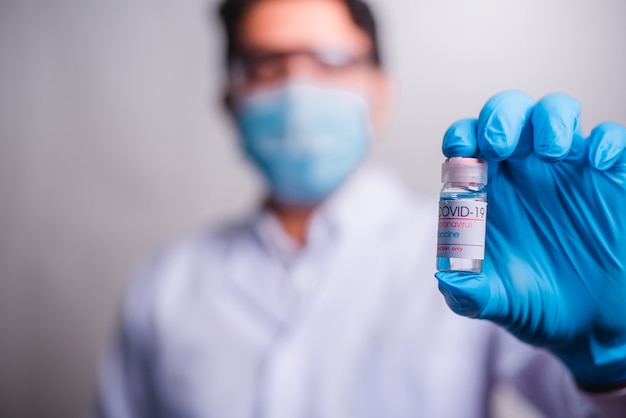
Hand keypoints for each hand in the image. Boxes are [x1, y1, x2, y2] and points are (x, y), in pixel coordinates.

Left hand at [435, 91, 625, 386]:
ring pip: (556, 113)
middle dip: (500, 117)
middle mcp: (524, 172)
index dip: (461, 138)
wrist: (593, 326)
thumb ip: (469, 292)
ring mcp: (567, 171)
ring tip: (550, 150)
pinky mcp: (610, 180)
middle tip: (499, 144)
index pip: (467, 144)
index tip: (461, 152)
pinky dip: (606, 142)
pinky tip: (599, 162)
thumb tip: (446, 277)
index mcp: (488, 191)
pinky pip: (611, 142)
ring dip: (549, 118)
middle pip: (507, 115)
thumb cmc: (537, 305)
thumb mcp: (499, 302)